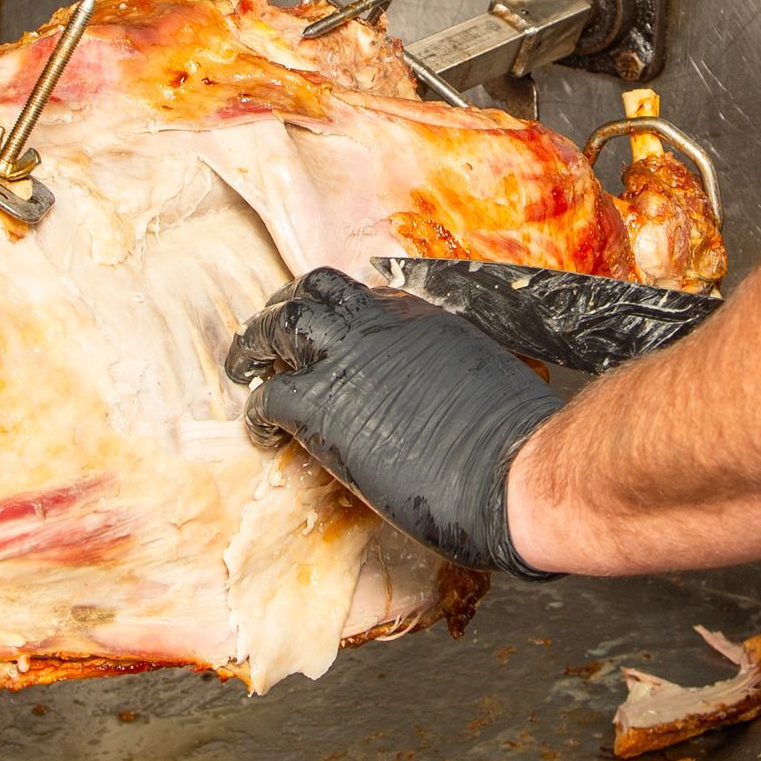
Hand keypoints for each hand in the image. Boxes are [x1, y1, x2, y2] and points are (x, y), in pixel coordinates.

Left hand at [225, 267, 558, 574]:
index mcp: (424, 316)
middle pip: (316, 290)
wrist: (513, 470)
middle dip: (287, 306)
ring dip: (256, 342)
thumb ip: (452, 369)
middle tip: (271, 332)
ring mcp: (348, 358)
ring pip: (282, 323)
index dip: (342, 313)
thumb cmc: (514, 439)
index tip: (335, 333)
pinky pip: (271, 396)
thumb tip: (446, 392)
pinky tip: (260, 432)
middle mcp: (381, 322)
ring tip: (245, 364)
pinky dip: (258, 412)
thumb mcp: (482, 377)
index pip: (368, 295)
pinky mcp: (322, 406)